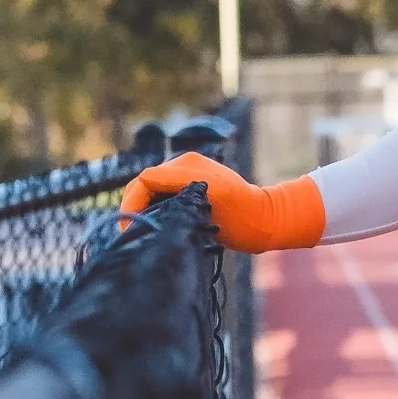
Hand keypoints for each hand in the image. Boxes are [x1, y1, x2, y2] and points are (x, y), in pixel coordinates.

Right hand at [117, 151, 326, 254]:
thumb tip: (147, 210)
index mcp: (186, 167)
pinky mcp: (191, 182)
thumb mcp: (206, 215)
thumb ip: (176, 206)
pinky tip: (154, 224)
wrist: (268, 218)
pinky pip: (163, 191)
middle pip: (144, 182)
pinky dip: (154, 206)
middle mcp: (184, 164)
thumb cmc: (243, 221)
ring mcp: (188, 172)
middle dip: (133, 206)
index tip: (128, 229)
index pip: (144, 181)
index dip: (131, 204)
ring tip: (139, 231)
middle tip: (129, 234)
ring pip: (151, 188)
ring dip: (143, 207)